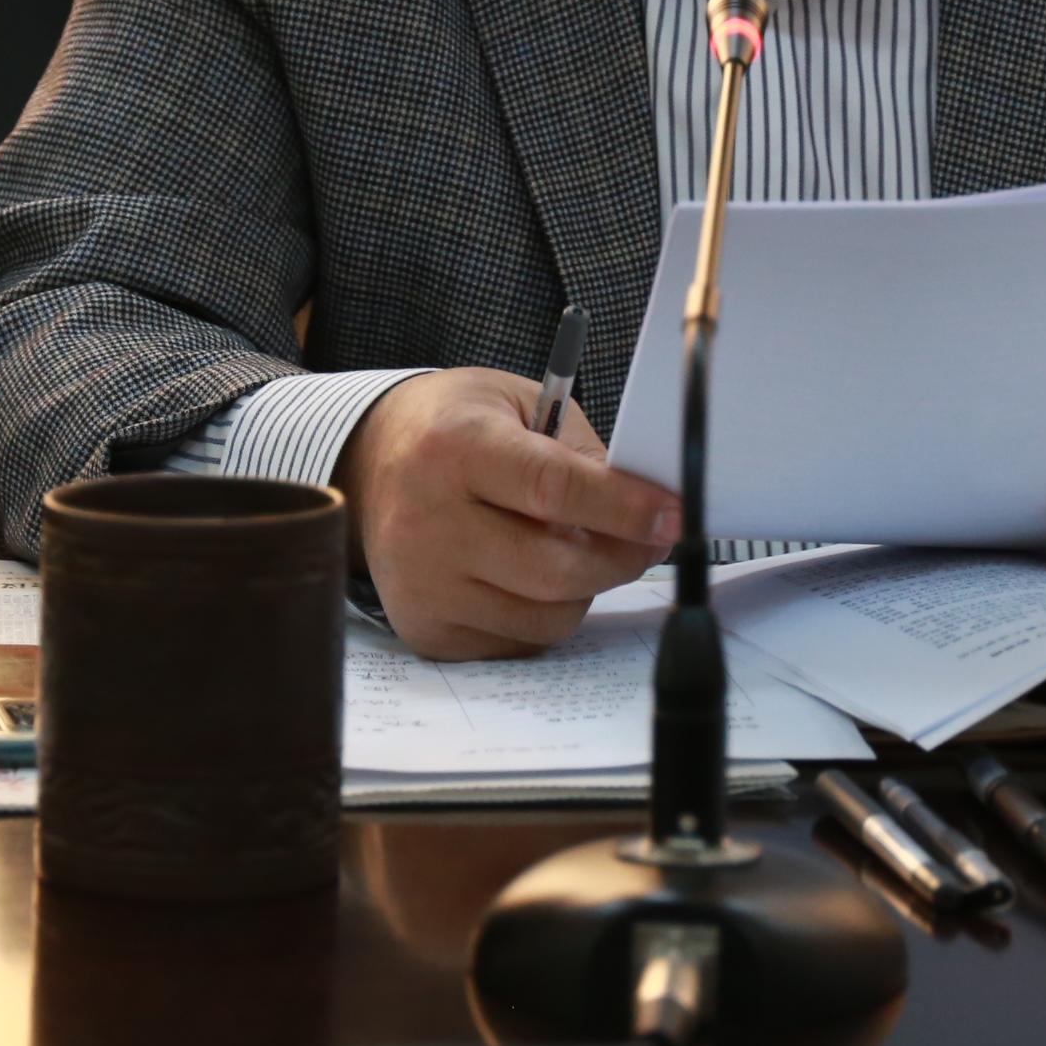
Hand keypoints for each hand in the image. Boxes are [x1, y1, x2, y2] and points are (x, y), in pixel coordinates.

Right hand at [335, 368, 678, 658]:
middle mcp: (428, 522)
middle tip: (649, 540)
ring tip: (573, 548)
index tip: (671, 515)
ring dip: (585, 588)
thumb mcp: (522, 404)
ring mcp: (422, 585)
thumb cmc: (460, 426)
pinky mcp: (425, 629)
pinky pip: (519, 642)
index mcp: (454, 448)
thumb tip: (648, 512)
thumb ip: (582, 452)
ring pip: (547, 618)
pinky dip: (545, 613)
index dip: (624, 507)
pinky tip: (529, 574)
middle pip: (556, 569)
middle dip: (622, 559)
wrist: (375, 460)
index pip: (553, 489)